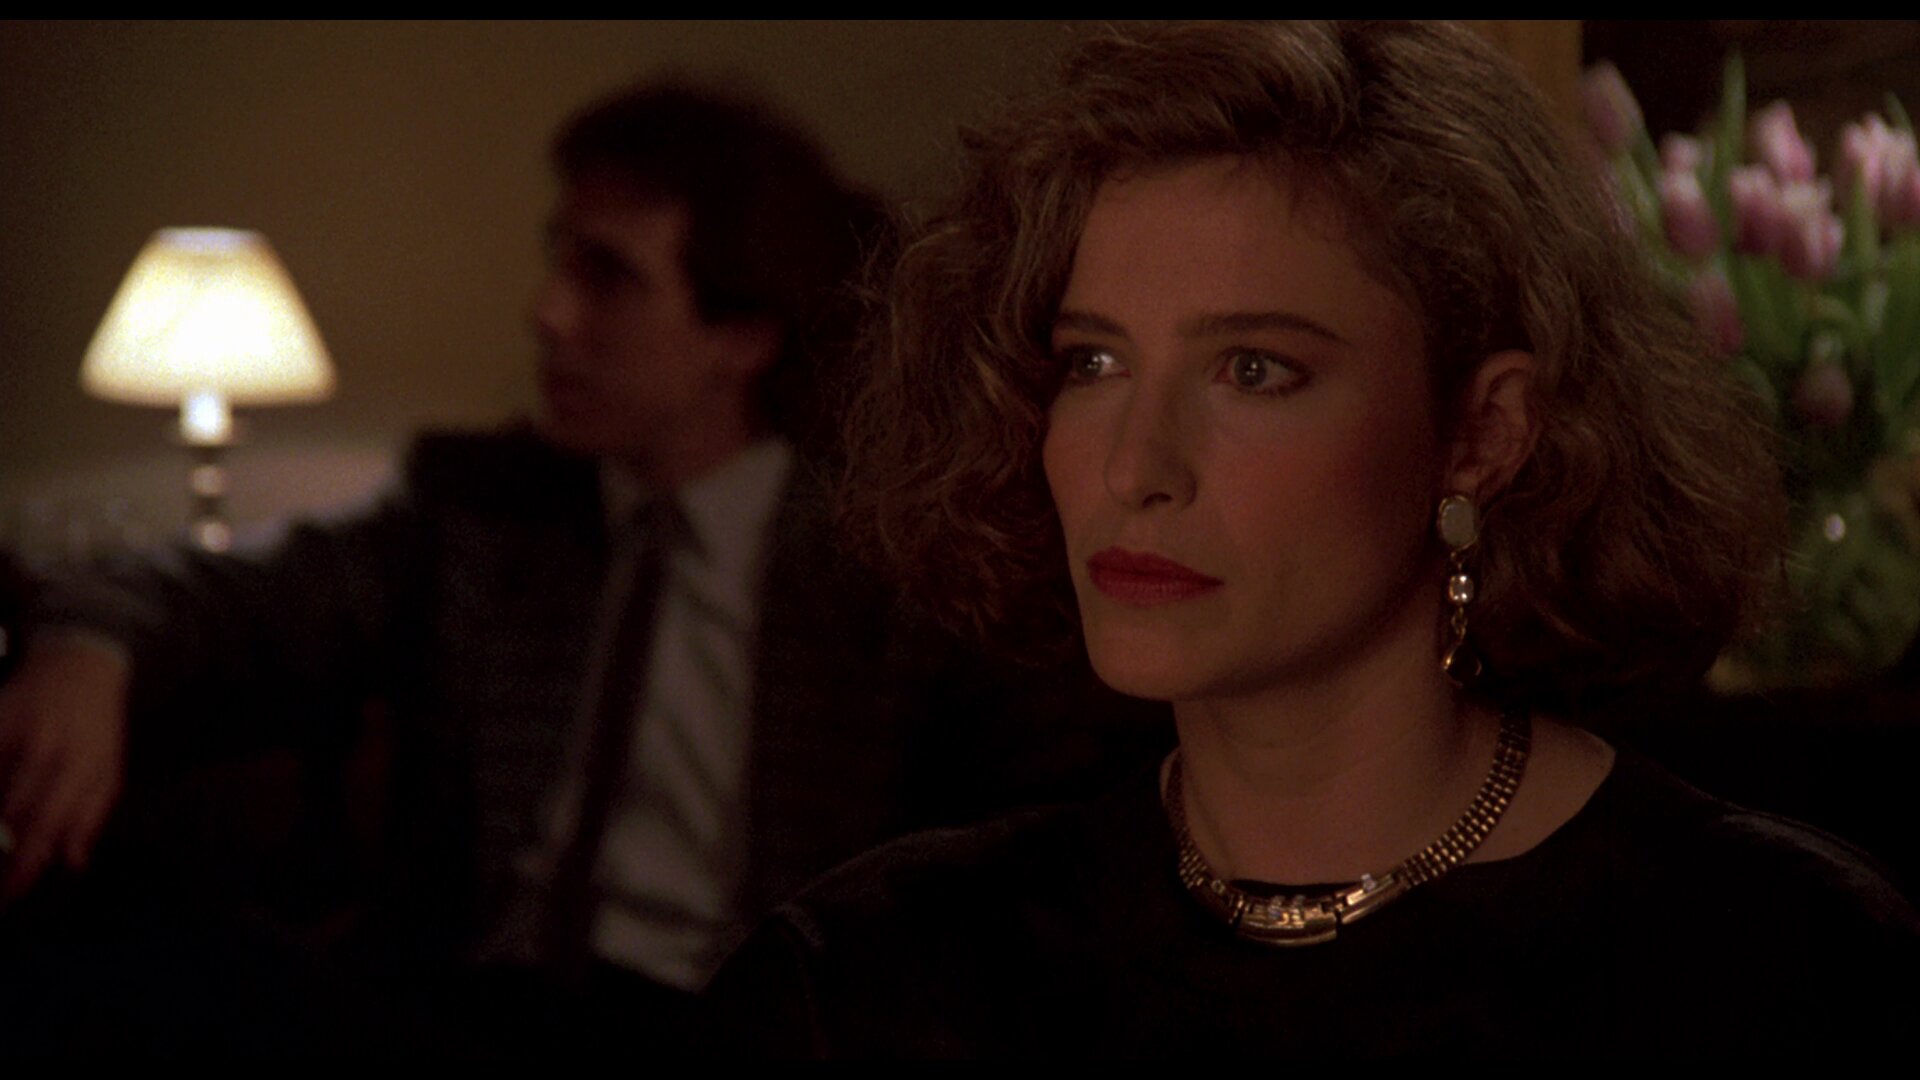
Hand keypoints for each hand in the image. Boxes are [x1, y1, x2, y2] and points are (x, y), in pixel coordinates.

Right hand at [0, 635, 129, 900]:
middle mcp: (47, 749)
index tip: (11, 895)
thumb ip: (89, 816)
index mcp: (82, 765)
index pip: (48, 824)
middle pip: (9, 814)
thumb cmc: (96, 728)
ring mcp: (14, 732)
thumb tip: (71, 861)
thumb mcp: (109, 769)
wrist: (78, 665)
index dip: (25, 864)